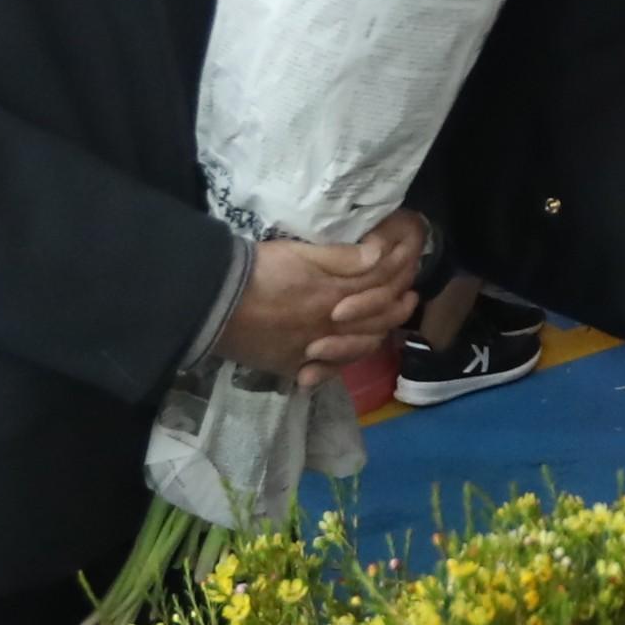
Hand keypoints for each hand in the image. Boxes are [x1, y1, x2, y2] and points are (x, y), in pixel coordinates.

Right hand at [213, 214, 428, 387]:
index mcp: (333, 296)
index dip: (397, 279)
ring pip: (353, 350)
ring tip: (381, 330)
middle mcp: (329, 328)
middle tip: (409, 301)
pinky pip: (321, 372)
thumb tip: (380, 254)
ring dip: (372, 339)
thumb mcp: (301, 252)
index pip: (377, 290)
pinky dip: (334, 369)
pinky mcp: (288, 366)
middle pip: (372, 323)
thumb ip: (342, 257)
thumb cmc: (258, 270)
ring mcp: (310, 351)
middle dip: (395, 311)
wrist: (214, 302)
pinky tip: (338, 363)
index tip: (410, 272)